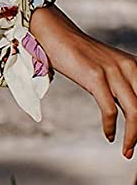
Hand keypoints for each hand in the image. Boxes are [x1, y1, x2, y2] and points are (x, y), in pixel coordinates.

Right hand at [29, 3, 136, 158]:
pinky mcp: (96, 76)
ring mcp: (113, 71)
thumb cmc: (81, 55)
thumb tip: (131, 113)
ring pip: (135, 111)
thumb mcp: (108, 70)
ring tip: (127, 150)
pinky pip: (110, 109)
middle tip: (134, 149)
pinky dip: (111, 127)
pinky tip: (109, 135)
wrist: (57, 34)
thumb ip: (121, 88)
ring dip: (133, 136)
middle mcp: (130, 67)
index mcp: (135, 66)